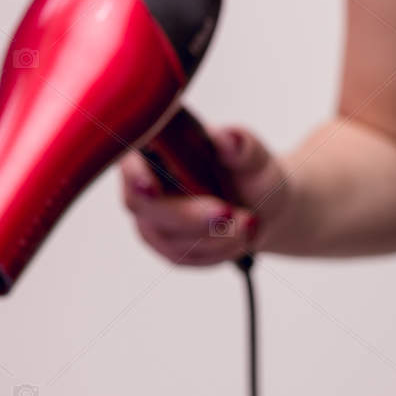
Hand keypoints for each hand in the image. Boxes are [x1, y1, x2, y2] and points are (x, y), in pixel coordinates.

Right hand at [119, 126, 291, 265]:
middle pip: (145, 206)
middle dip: (186, 215)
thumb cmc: (250, 173)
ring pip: (167, 237)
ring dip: (212, 236)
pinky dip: (217, 250)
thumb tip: (226, 138)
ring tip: (249, 224)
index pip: (131, 161)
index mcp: (157, 151)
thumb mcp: (252, 155)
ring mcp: (152, 219)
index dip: (134, 175)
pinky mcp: (166, 246)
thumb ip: (240, 145)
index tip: (151, 187)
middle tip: (227, 212)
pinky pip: (184, 257)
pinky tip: (241, 238)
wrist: (263, 205)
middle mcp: (144, 185)